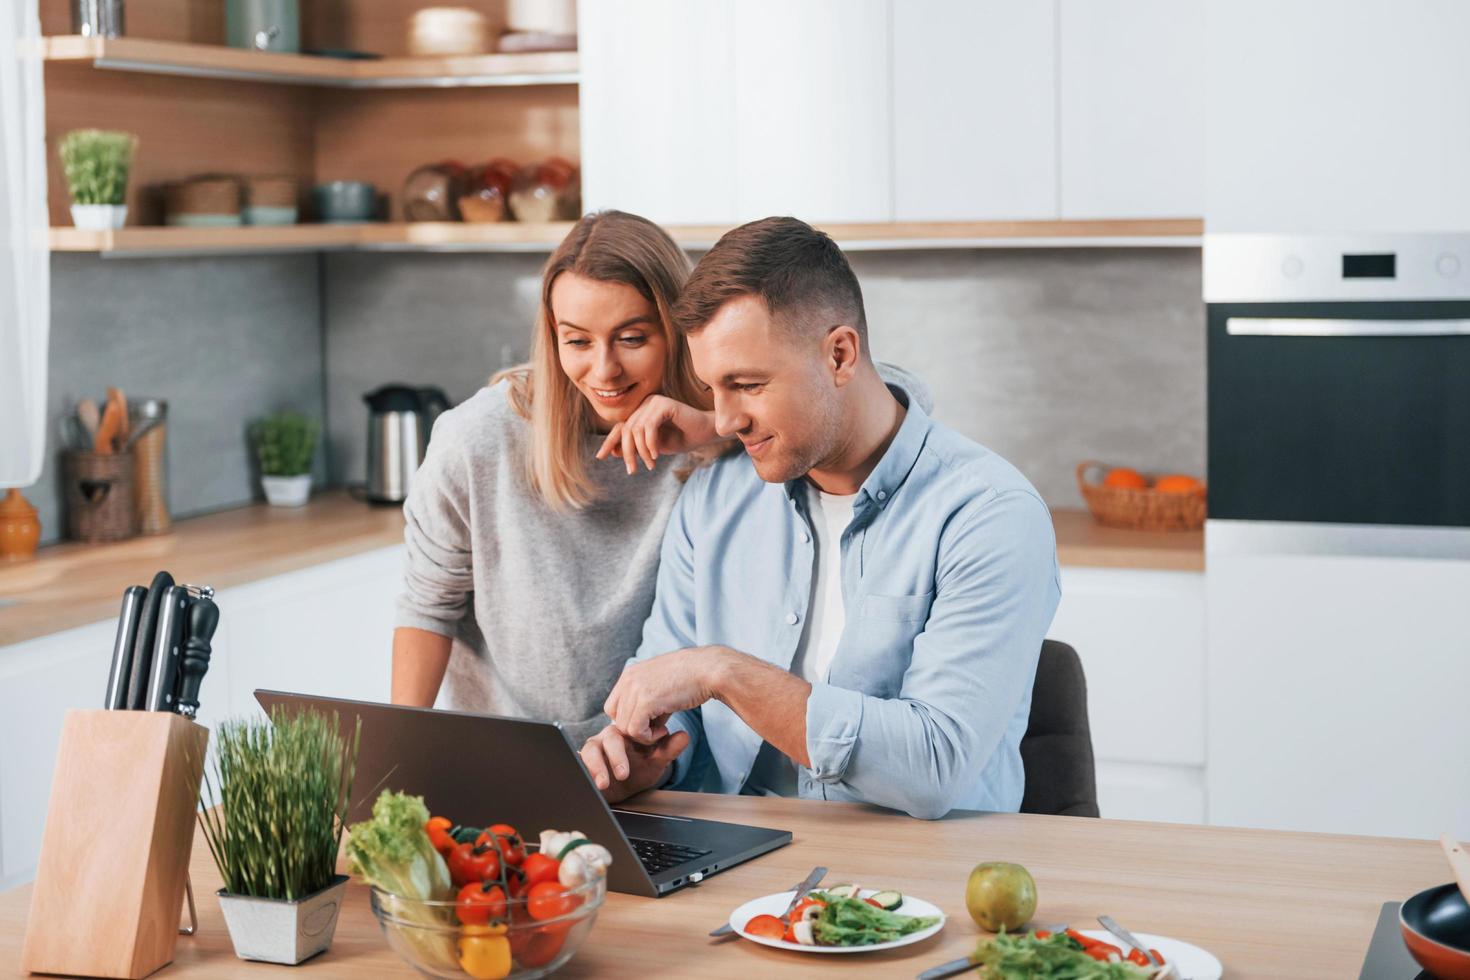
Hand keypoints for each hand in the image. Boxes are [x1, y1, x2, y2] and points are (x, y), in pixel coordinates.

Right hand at [579, 724, 690, 801]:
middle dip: (616, 757)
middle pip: (609, 738)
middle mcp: (607, 737)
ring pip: (589, 750)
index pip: (631, 725)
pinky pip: (576, 765)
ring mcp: (593, 749)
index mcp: (627, 730)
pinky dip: (580, 773)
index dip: (640, 734)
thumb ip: (668, 748)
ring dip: (595, 767)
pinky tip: (587, 785)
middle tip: (623, 774)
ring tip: (602, 784)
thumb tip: (685, 735)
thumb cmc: (638, 769)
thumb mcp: (655, 761)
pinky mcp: (580, 764)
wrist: (620, 788)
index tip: (655, 742)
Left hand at [595, 395, 718, 474]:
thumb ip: (636, 447)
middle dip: (628, 452)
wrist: (706, 433)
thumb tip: (613, 451)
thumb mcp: (654, 448)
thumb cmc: (682, 439)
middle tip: (632, 470)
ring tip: (650, 465)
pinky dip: (650, 443)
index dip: (610, 442)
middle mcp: (645, 403)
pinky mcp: (663, 403)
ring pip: (636, 430)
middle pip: (626, 430)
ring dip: (641, 452)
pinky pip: (648, 426)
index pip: (621, 427)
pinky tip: (656, 455)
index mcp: (642, 412)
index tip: (601, 457)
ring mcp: (654, 401)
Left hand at [604, 646, 724, 742]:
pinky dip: (649, 737)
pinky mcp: (645, 701)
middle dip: (636, 728)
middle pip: (616, 718)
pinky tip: (665, 731)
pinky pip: (635, 731)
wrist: (709, 669)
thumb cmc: (692, 678)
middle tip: (658, 728)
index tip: (651, 722)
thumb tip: (643, 726)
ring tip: (664, 729)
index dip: (629, 719)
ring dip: (644, 735)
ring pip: (624, 728)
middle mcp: (628, 679)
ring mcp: (635, 689)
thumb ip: (647, 703)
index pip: (613, 706)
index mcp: (630, 673)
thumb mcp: (662, 686)